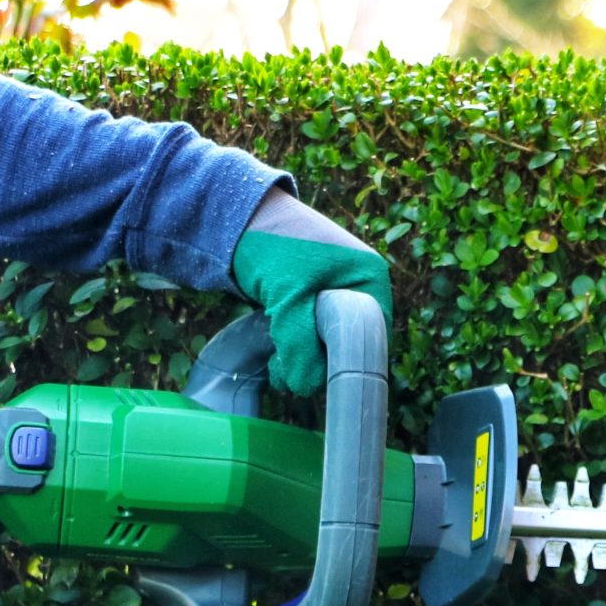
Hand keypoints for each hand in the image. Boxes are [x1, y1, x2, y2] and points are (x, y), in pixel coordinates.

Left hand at [232, 187, 393, 394]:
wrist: (234, 217)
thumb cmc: (269, 246)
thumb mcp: (288, 299)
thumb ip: (300, 346)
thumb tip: (306, 387)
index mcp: (370, 277)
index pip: (371, 338)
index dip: (343, 363)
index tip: (309, 374)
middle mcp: (360, 284)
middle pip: (349, 343)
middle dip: (316, 362)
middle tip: (283, 370)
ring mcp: (337, 290)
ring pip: (326, 343)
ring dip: (300, 357)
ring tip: (274, 362)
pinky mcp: (313, 297)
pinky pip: (311, 334)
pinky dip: (293, 345)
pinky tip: (272, 346)